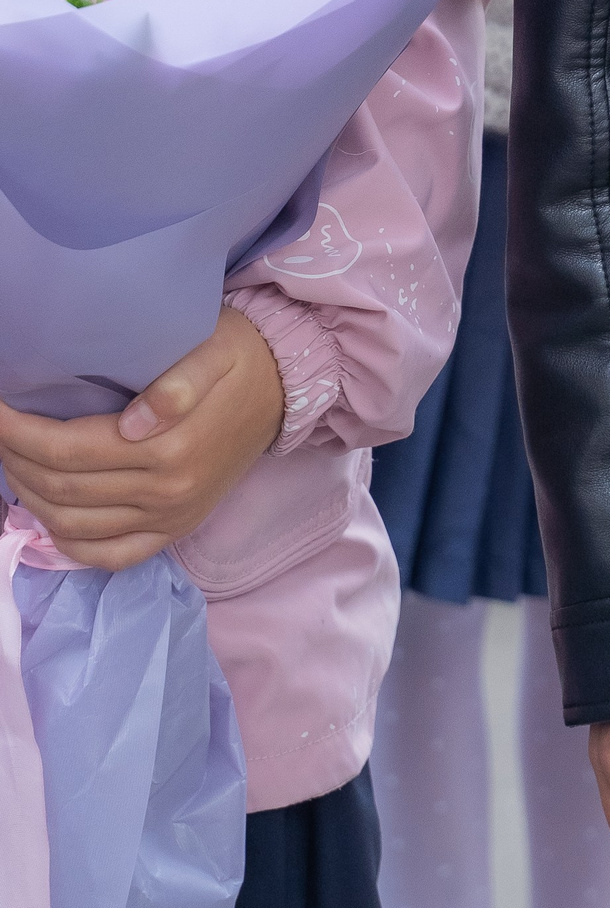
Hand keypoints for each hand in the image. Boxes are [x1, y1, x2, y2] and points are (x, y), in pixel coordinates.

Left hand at [0, 305, 285, 570]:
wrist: (286, 388)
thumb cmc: (240, 357)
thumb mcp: (214, 350)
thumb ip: (178, 383)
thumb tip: (134, 423)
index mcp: (171, 449)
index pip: (69, 450)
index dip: (19, 432)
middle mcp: (167, 493)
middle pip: (62, 488)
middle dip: (15, 459)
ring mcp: (170, 518)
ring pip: (74, 525)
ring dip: (30, 498)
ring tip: (12, 462)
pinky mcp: (175, 530)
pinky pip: (111, 557)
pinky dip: (69, 546)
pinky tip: (49, 517)